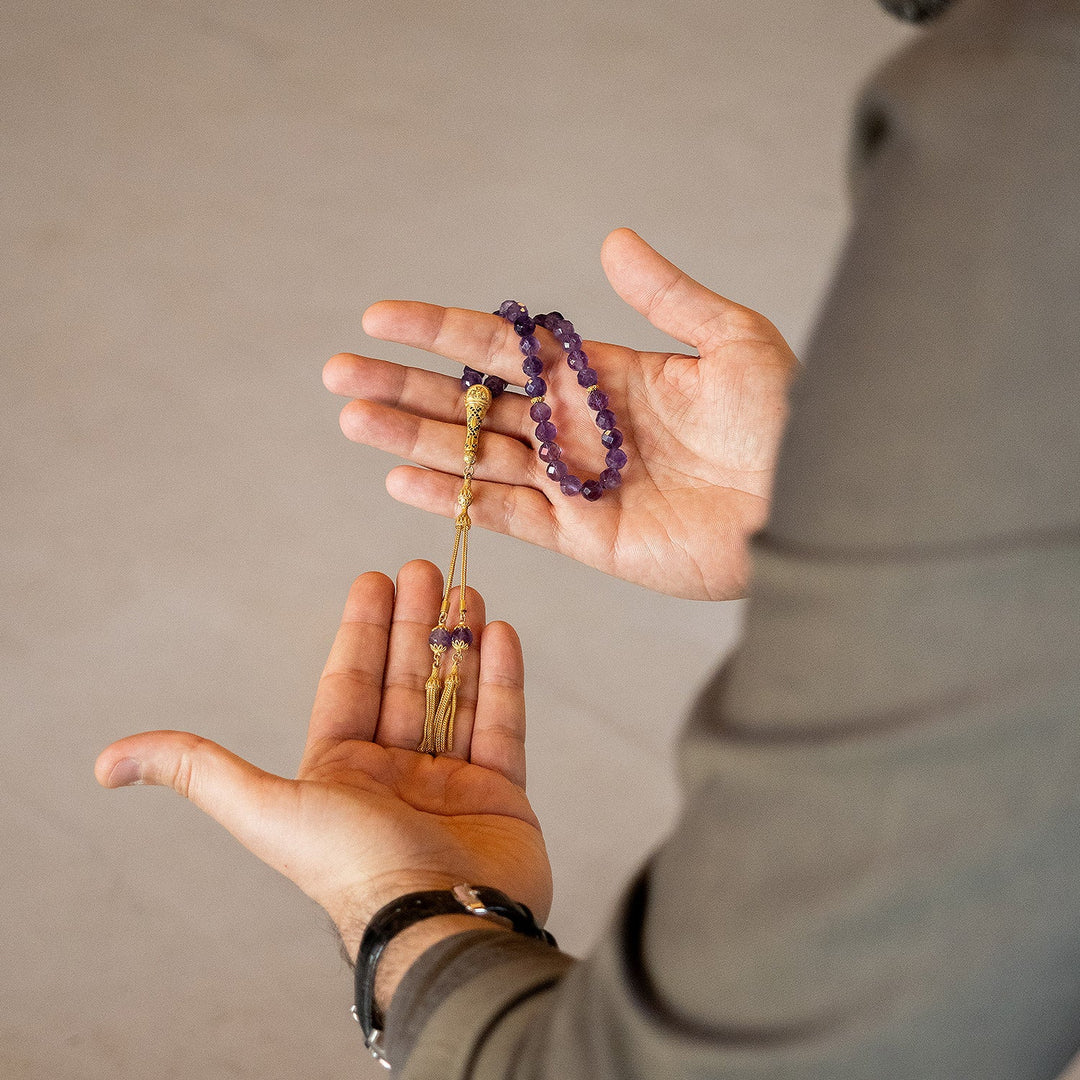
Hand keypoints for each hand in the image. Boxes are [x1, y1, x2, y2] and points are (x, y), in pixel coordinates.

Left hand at [94, 561, 551, 962]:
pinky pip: (503, 723)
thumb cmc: (353, 867)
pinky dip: (502, 678)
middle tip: (425, 568)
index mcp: (343, 770)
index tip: (374, 580)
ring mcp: (451, 781)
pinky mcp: (502, 792)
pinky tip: (500, 631)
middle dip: (414, 622)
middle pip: (406, 679)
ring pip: (456, 694)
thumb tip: (105, 763)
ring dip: (460, 639)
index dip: (362, 630)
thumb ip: (200, 771)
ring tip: (467, 589)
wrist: (441, 922)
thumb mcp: (266, 810)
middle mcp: (396, 772)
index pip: (352, 683)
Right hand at [325, 228, 798, 600]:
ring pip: (477, 456)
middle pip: (475, 403)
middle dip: (407, 386)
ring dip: (413, 438)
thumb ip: (666, 297)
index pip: (506, 348)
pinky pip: (508, 514)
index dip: (443, 331)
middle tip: (339, 371)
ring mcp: (578, 484)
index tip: (382, 316)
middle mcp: (580, 429)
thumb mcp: (731, 340)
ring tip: (352, 418)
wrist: (814, 504)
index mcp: (605, 376)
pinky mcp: (587, 536)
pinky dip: (457, 497)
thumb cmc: (787, 419)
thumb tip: (612, 242)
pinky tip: (404, 479)